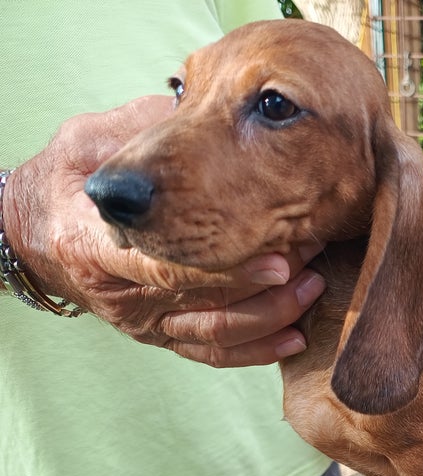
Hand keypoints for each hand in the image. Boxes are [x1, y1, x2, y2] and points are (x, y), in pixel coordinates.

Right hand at [2, 95, 325, 366]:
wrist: (40, 226)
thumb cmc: (72, 174)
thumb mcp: (93, 143)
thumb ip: (144, 134)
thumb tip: (202, 107)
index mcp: (99, 248)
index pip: (167, 267)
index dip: (226, 262)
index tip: (276, 246)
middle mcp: (124, 295)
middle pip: (206, 301)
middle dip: (266, 282)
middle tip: (312, 253)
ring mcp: (148, 322)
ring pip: (218, 333)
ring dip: (272, 313)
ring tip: (314, 286)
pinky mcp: (166, 337)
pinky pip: (215, 354)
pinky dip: (258, 349)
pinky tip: (297, 335)